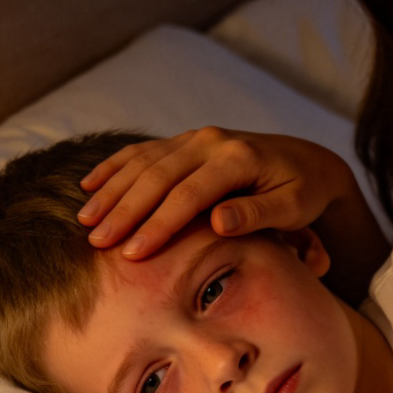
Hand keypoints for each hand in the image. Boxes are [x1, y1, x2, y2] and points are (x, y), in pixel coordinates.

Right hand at [77, 126, 357, 258]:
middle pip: (157, 176)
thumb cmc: (302, 191)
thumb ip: (258, 213)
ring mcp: (194, 138)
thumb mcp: (293, 206)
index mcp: (238, 158)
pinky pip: (142, 152)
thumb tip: (219, 221)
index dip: (159, 224)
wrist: (307, 161)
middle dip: (124, 210)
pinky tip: (89, 186)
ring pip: (143, 162)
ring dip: (111, 190)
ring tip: (85, 220)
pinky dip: (114, 168)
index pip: (189, 194)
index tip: (134, 254)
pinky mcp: (184, 142)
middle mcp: (211, 141)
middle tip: (97, 242)